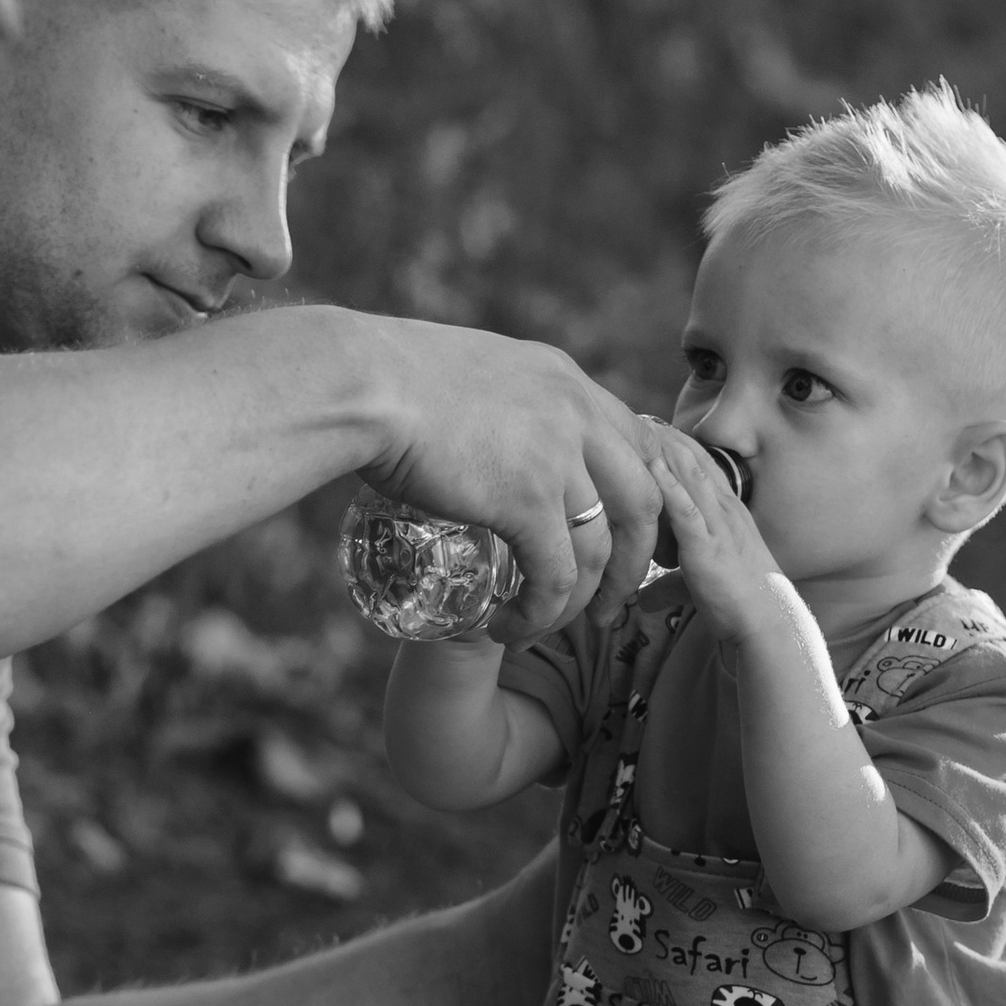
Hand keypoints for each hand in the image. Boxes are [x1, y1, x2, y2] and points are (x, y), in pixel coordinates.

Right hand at [364, 325, 661, 634]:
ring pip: (601, 548)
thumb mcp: (468, 376)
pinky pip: (555, 575)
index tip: (631, 539)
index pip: (637, 442)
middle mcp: (576, 413)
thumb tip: (484, 437)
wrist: (361, 382)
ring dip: (585, 600)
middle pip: (645, 499)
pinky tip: (510, 630)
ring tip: (555, 628)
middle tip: (615, 599)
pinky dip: (540, 614)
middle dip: (636, 561)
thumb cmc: (384, 376)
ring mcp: (557, 456)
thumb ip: (498, 406)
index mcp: (564, 380)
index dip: (643, 498)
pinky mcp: (526, 500)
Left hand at [652, 425, 783, 639]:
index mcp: (727, 513)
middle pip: (693, 461)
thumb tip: (643, 599)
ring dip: (664, 449)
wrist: (767, 624)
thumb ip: (669, 586)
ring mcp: (718, 526)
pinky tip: (651, 466)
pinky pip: (686, 510)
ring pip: (690, 476)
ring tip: (638, 423)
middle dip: (665, 435)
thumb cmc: (737, 605)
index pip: (701, 467)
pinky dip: (668, 486)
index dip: (676, 443)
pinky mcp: (708, 547)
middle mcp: (725, 511)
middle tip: (634, 411)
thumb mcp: (699, 586)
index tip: (649, 424)